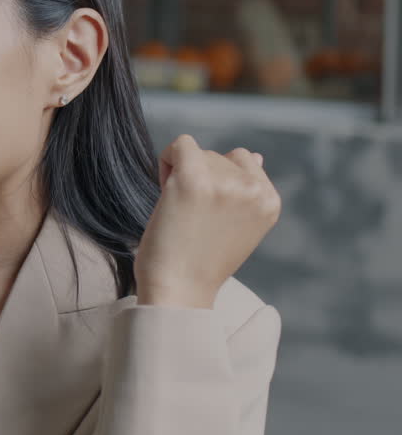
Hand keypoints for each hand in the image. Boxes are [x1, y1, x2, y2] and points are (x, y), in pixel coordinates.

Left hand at [135, 135, 280, 307]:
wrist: (179, 290)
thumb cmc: (200, 261)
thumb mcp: (239, 226)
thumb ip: (248, 192)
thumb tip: (255, 157)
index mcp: (269, 201)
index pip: (245, 162)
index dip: (219, 181)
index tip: (206, 210)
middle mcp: (253, 190)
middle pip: (219, 157)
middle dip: (200, 177)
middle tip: (188, 214)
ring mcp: (225, 184)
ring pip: (199, 153)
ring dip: (181, 174)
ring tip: (179, 210)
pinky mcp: (195, 180)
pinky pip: (181, 144)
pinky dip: (167, 159)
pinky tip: (164, 189)